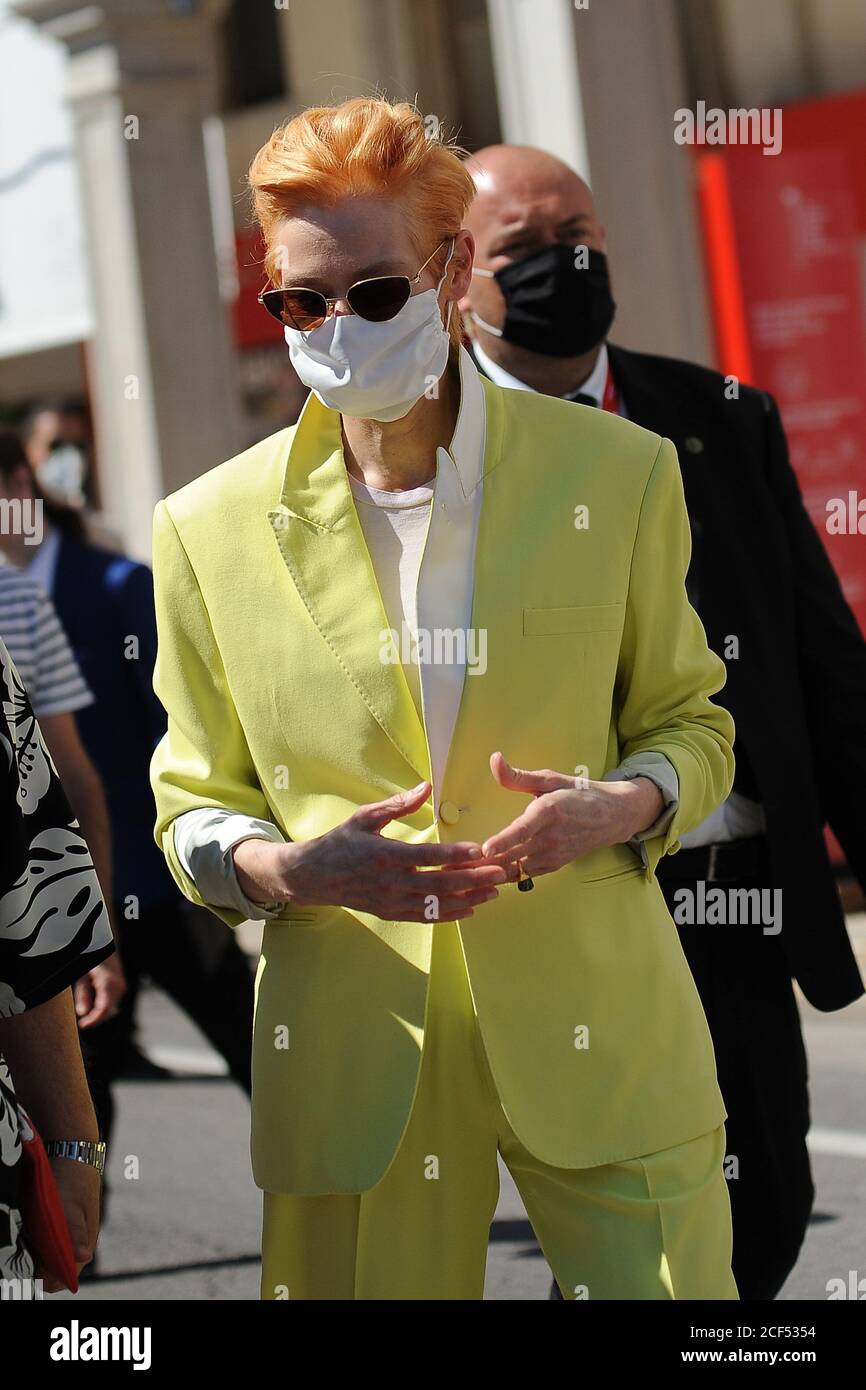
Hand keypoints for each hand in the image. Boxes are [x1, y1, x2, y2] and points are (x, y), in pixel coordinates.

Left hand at [38, 1156, 100, 1291]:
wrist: (72, 1151)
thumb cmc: (72, 1179)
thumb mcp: (70, 1206)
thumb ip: (75, 1234)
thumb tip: (83, 1256)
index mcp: (84, 1244)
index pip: (64, 1278)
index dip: (45, 1278)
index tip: (29, 1267)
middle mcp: (79, 1244)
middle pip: (55, 1270)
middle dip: (38, 1266)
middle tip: (25, 1247)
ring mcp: (71, 1234)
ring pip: (50, 1256)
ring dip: (37, 1253)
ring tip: (28, 1234)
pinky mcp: (63, 1225)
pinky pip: (48, 1242)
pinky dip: (37, 1241)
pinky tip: (31, 1227)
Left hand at [74, 953, 125, 1029]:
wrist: (101, 941)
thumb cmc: (88, 956)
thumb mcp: (82, 975)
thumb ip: (83, 995)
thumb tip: (83, 1013)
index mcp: (108, 982)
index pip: (104, 1009)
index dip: (94, 1020)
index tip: (83, 1025)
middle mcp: (118, 985)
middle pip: (108, 1011)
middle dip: (95, 1018)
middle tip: (81, 1022)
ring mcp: (121, 986)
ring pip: (110, 1007)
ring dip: (98, 1011)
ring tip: (84, 1002)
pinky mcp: (120, 986)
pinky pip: (111, 1001)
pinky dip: (101, 1005)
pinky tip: (91, 999)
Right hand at [234, 781, 507, 922]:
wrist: (312, 877)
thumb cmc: (340, 842)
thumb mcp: (364, 816)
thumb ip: (398, 805)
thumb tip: (426, 787)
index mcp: (385, 854)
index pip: (427, 855)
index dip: (455, 853)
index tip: (480, 850)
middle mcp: (390, 882)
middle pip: (439, 883)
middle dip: (473, 879)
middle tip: (501, 873)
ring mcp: (391, 902)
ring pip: (436, 904)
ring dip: (468, 899)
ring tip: (494, 892)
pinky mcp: (390, 914)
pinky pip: (425, 917)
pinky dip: (449, 915)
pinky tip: (471, 908)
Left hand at [480, 752, 663, 880]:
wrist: (612, 816)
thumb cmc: (577, 793)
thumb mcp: (549, 779)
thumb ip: (517, 776)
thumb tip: (494, 759)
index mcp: (549, 811)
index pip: (523, 830)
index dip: (503, 841)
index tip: (485, 849)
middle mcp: (551, 836)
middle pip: (514, 854)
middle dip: (485, 862)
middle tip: (456, 864)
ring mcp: (554, 854)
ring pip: (517, 868)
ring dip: (492, 871)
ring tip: (464, 873)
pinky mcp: (554, 865)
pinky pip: (525, 874)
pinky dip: (506, 875)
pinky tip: (486, 874)